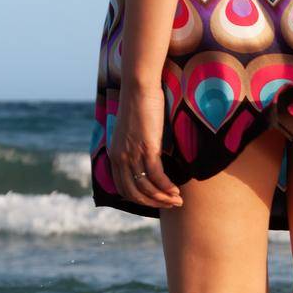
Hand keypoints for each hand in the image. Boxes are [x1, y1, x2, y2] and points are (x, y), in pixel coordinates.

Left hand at [107, 84, 181, 208]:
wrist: (139, 88)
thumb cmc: (138, 106)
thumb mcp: (131, 132)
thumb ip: (134, 147)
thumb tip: (147, 158)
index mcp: (115, 154)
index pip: (123, 188)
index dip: (140, 200)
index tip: (156, 201)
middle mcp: (120, 157)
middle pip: (134, 192)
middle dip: (153, 203)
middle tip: (170, 205)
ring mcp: (133, 153)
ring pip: (146, 186)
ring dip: (163, 198)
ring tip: (177, 200)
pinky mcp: (147, 148)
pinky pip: (156, 175)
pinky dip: (167, 187)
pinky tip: (177, 190)